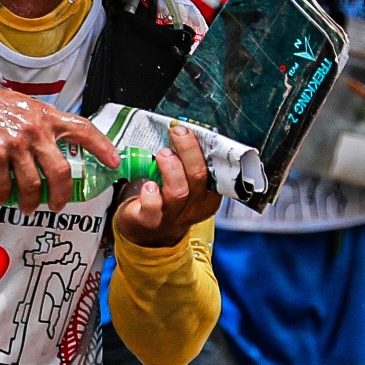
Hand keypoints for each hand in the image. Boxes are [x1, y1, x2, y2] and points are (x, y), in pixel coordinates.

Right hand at [0, 81, 120, 211]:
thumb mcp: (21, 106)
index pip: (83, 129)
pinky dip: (2, 197)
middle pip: (61, 172)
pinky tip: (0, 197)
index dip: (102, 147)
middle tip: (57, 204)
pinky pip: (4, 188)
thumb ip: (38, 123)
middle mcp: (35, 131)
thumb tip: (49, 144)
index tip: (113, 162)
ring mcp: (15, 146)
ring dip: (30, 202)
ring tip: (26, 207)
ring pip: (33, 186)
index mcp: (45, 116)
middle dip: (62, 195)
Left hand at [112, 122, 223, 248]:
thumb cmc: (168, 202)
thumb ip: (190, 164)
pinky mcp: (150, 221)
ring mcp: (173, 215)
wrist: (147, 233)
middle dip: (189, 151)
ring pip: (178, 191)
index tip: (197, 131)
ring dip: (171, 169)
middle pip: (198, 177)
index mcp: (208, 196)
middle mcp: (193, 207)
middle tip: (178, 133)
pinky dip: (151, 194)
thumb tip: (188, 131)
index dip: (208, 150)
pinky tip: (148, 185)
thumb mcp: (187, 184)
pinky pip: (153, 209)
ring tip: (163, 155)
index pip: (217, 171)